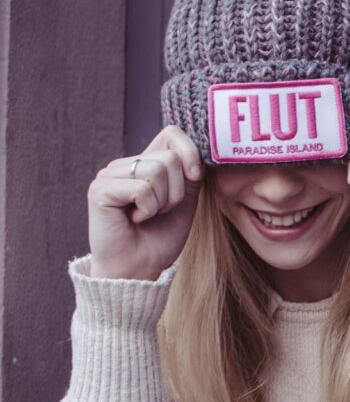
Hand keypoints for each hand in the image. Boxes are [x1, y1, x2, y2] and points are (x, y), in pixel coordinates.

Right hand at [88, 126, 203, 279]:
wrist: (139, 269)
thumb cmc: (160, 238)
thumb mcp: (185, 202)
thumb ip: (190, 174)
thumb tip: (198, 152)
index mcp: (145, 163)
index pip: (171, 133)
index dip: (190, 153)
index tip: (194, 177)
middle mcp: (126, 164)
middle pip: (170, 157)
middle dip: (176, 191)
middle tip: (159, 211)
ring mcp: (110, 174)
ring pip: (157, 170)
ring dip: (162, 202)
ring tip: (146, 215)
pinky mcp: (100, 189)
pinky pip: (142, 189)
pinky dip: (148, 209)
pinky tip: (134, 220)